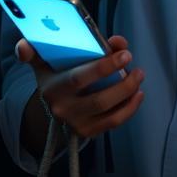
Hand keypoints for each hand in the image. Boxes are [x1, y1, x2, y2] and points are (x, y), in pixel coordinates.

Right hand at [18, 34, 144, 139]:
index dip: (103, 66)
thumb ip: (41, 49)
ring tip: (138, 76)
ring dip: (129, 94)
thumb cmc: (53, 78)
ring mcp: (76, 123)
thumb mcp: (43, 63)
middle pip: (99, 99)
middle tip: (135, 66)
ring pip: (109, 112)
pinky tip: (138, 95)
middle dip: (123, 83)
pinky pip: (113, 122)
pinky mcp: (88, 132)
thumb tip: (38, 44)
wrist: (48, 111)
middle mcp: (64, 109)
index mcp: (53, 88)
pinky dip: (129, 109)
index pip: (79, 78)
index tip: (123, 52)